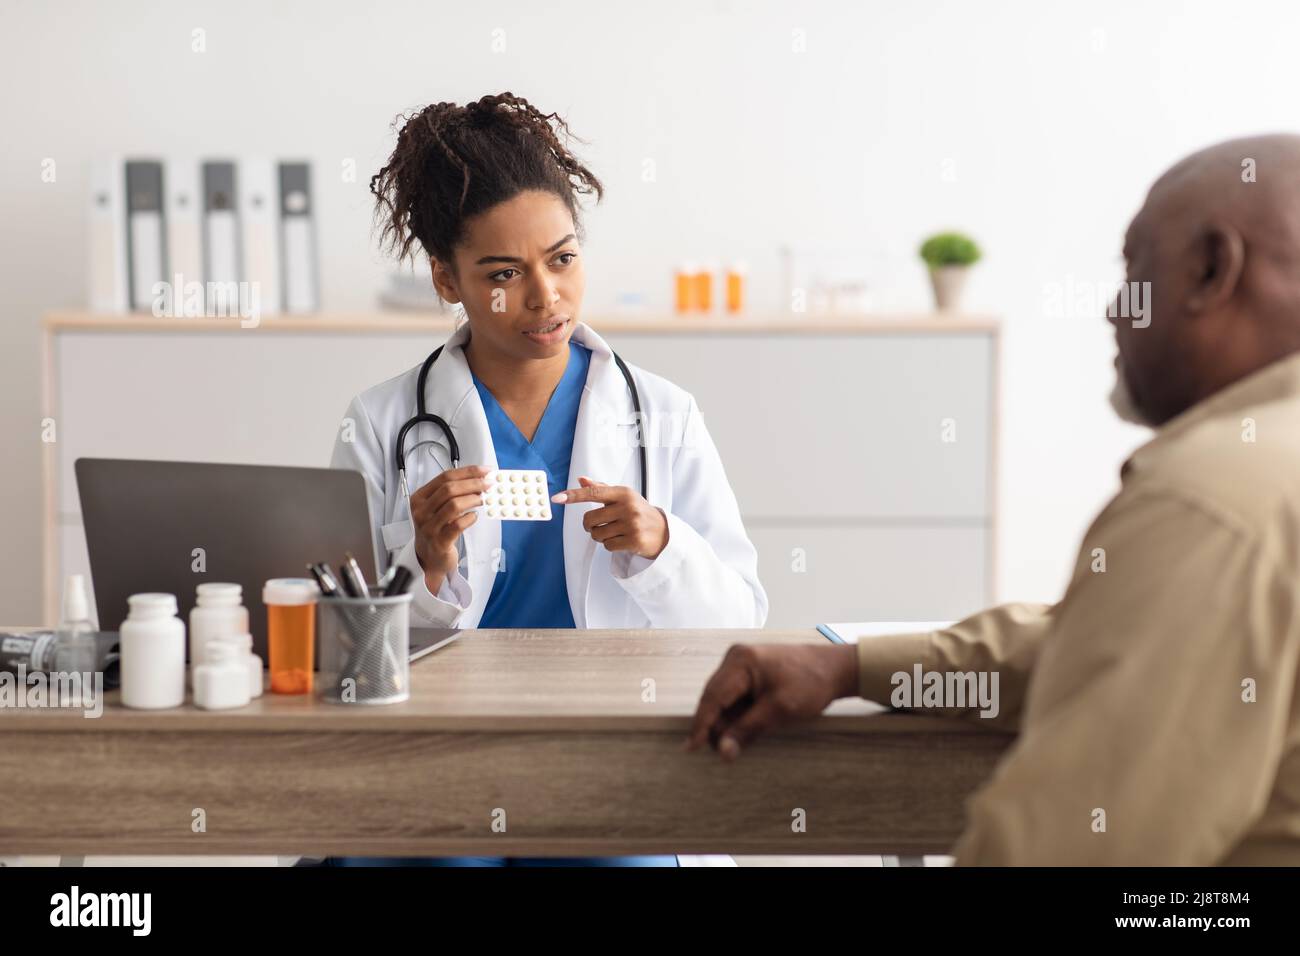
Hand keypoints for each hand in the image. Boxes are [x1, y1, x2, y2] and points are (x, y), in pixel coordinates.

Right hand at [411, 465, 492, 591]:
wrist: (429, 557)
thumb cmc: (436, 528)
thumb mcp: (438, 507)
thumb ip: (453, 493)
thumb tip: (480, 479)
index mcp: (420, 498)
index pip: (445, 477)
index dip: (468, 472)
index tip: (485, 471)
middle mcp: (421, 511)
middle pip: (449, 489)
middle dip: (473, 483)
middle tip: (489, 484)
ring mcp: (428, 527)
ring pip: (453, 505)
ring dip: (473, 499)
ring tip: (483, 499)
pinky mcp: (439, 542)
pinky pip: (457, 525)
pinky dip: (470, 518)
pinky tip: (474, 516)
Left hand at [552, 476, 668, 558]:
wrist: (663, 531)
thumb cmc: (639, 511)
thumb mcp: (623, 497)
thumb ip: (601, 488)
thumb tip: (581, 479)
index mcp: (623, 493)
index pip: (593, 492)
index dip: (574, 496)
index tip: (557, 498)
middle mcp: (627, 507)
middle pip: (590, 519)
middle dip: (589, 525)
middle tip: (598, 524)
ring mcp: (631, 524)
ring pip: (597, 534)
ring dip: (600, 536)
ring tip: (613, 532)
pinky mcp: (634, 541)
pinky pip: (607, 546)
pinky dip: (609, 545)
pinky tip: (621, 540)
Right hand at [685, 643, 858, 760]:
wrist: (834, 669)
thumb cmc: (810, 684)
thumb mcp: (779, 710)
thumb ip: (748, 730)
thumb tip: (723, 752)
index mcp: (741, 661)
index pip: (713, 696)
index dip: (701, 724)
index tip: (691, 748)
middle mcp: (735, 658)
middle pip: (713, 697)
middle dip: (712, 725)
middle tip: (712, 754)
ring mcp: (741, 663)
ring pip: (722, 699)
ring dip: (724, 722)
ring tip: (727, 746)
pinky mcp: (749, 672)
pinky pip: (734, 696)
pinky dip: (734, 715)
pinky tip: (736, 732)